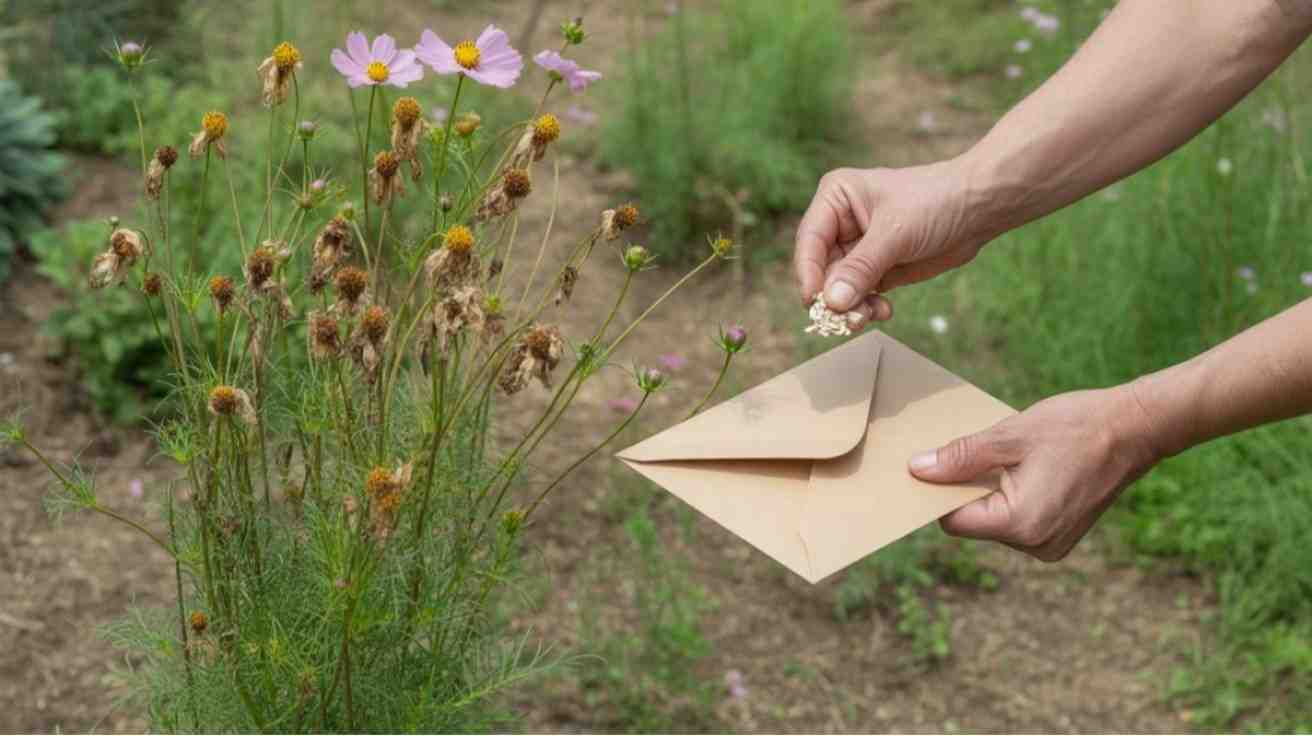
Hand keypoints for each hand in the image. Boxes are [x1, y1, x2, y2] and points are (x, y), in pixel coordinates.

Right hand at [793, 160, 992, 323]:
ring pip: (838, 289)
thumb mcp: (896, 232)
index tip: (814, 300)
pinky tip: (884, 310)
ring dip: (850, 308)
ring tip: (868, 316)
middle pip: (820, 271)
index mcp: (835, 199)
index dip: (808, 273)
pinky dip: (866, 308)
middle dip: (833, 297)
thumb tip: (832, 301)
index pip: (810, 241)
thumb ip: (862, 268)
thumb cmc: (936, 202)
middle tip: (848, 318)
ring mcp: (857, 250)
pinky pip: (859, 297)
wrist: (978, 208)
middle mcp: (840, 224)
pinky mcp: (875, 270)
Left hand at [906, 385, 1162, 560]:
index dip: (940, 492)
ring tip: (1016, 459)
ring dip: (992, 491)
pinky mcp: (1060, 538)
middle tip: (985, 451)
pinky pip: (1018, 521)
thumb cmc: (1075, 427)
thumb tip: (917, 470)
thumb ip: (960, 457)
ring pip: (995, 521)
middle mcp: (1035, 545)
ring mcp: (1050, 546)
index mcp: (1020, 524)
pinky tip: (1029, 469)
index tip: (938, 464)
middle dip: (969, 488)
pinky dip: (1012, 497)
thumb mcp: (1009, 435)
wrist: (1135, 430)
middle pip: (973, 521)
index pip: (952, 520)